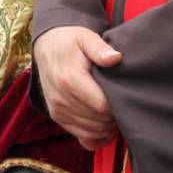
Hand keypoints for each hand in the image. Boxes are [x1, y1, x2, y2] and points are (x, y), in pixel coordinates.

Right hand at [34, 26, 121, 149]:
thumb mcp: (85, 38)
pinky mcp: (57, 116)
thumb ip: (100, 48)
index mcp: (69, 79)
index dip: (117, 106)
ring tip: (115, 113)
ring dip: (106, 126)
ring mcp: (57, 109)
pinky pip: (79, 134)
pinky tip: (105, 126)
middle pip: (97, 120)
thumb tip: (115, 58)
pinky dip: (95, 134)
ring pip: (90, 130)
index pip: (101, 105)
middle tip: (123, 105)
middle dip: (113, 117)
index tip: (125, 97)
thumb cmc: (71, 42)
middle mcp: (60, 98)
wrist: (47, 47)